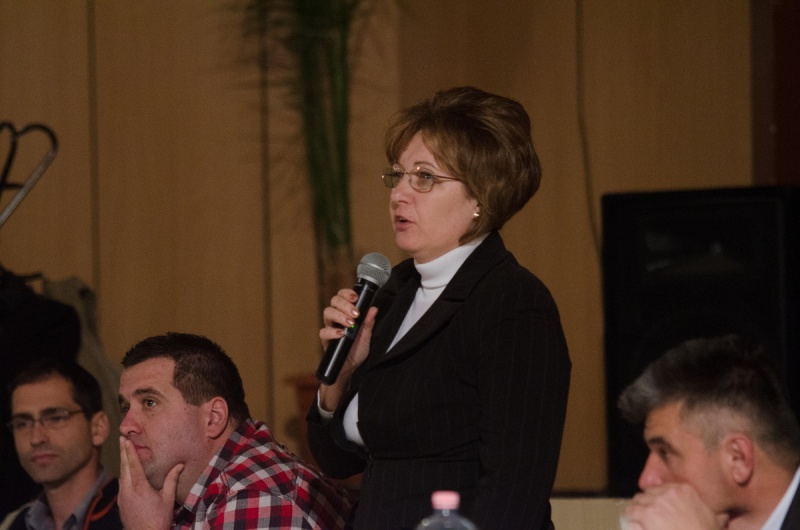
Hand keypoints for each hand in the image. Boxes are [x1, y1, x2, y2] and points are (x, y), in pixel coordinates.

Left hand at [119, 436, 183, 529]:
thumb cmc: (158, 519)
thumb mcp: (168, 499)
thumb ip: (171, 480)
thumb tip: (180, 465)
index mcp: (139, 487)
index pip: (133, 464)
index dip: (129, 450)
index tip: (125, 440)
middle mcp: (127, 490)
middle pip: (124, 467)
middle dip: (123, 452)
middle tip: (121, 440)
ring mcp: (122, 498)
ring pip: (121, 476)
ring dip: (123, 463)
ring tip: (124, 453)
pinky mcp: (120, 504)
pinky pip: (121, 485)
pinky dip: (123, 475)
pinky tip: (126, 474)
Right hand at [318, 289, 377, 409]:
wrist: (349, 368)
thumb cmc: (357, 350)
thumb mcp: (366, 336)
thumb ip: (369, 323)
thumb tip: (374, 308)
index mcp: (345, 313)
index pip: (342, 296)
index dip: (347, 293)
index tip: (355, 297)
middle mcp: (336, 318)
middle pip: (334, 301)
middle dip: (345, 305)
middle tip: (355, 313)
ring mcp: (329, 327)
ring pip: (327, 312)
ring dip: (339, 315)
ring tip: (350, 324)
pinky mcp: (325, 340)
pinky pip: (323, 332)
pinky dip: (332, 331)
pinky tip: (340, 334)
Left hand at [624, 483, 727, 529]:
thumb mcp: (716, 522)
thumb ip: (717, 515)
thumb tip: (724, 516)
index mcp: (684, 491)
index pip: (664, 488)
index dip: (660, 499)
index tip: (660, 508)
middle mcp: (667, 493)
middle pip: (649, 494)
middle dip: (648, 505)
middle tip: (649, 517)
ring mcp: (654, 503)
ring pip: (637, 502)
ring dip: (637, 512)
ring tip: (640, 522)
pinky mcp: (644, 515)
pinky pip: (630, 513)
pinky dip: (631, 520)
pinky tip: (635, 526)